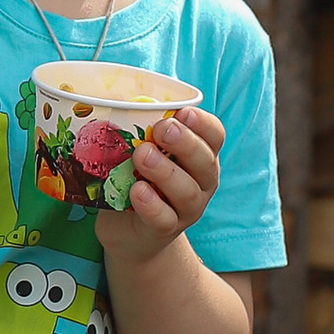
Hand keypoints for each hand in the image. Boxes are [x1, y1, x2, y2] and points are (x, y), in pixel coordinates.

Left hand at [93, 103, 225, 259]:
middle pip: (206, 162)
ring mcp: (186, 209)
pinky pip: (164, 218)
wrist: (129, 232)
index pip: (215, 136)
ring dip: (165, 171)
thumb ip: (139, 131)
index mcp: (200, 156)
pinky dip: (151, 204)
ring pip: (187, 191)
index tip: (183, 112)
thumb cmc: (138, 180)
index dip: (204, 123)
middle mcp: (201, 183)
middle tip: (161, 129)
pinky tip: (137, 190)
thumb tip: (118, 101)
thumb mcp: (141, 152)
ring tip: (141, 156)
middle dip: (185, 143)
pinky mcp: (165, 230)